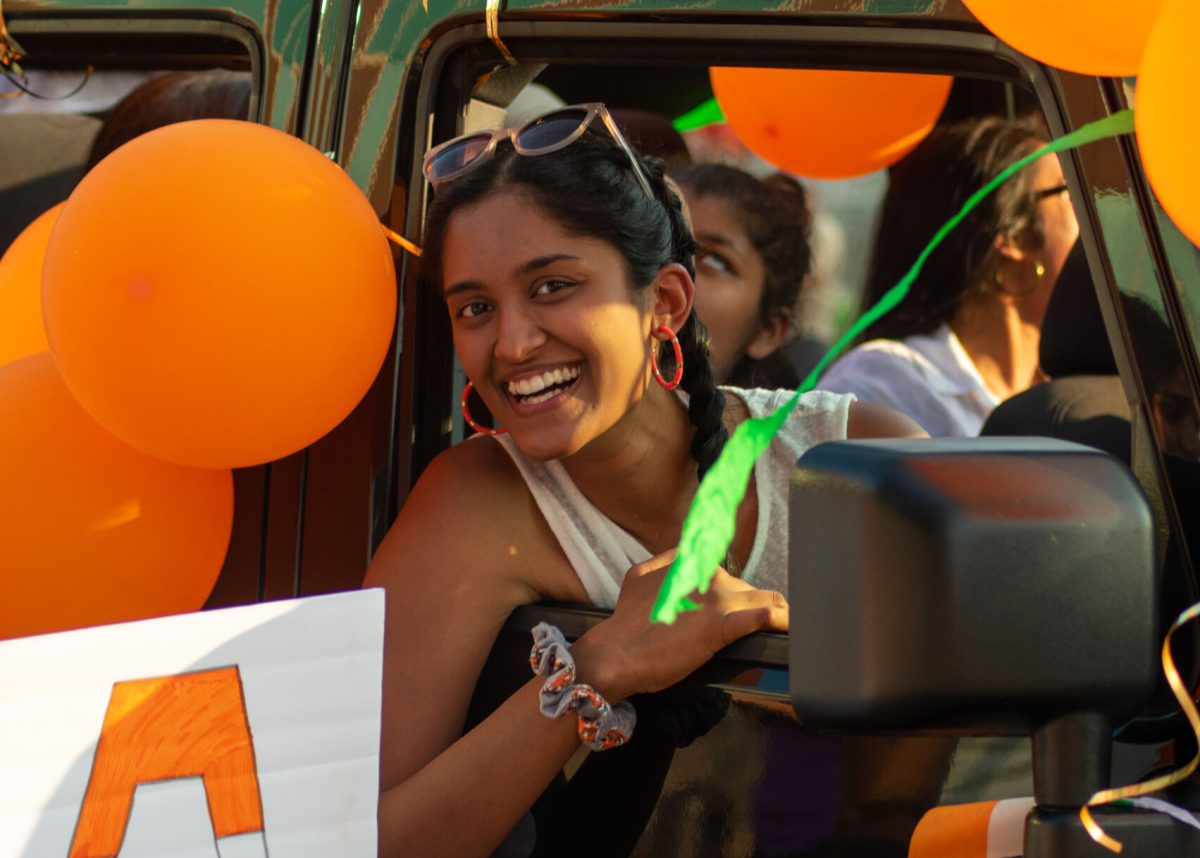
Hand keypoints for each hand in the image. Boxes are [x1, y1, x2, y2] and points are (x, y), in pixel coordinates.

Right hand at [572, 550, 787, 703]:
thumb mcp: (640, 576)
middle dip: (752, 609)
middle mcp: (707, 578)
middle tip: (751, 632)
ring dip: (776, 616)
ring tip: (781, 631)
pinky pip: (763, 616)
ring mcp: (716, 601)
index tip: (742, 606)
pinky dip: (779, 620)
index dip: (738, 593)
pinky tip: (785, 627)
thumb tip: (684, 558)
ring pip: (766, 600)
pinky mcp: (721, 627)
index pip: (729, 574)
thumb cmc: (626, 624)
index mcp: (691, 565)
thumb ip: (665, 563)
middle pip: (748, 591)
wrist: (615, 654)